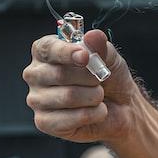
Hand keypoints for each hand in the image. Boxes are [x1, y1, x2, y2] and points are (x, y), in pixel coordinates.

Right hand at [23, 29, 142, 143]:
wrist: (122, 108)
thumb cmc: (110, 79)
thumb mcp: (109, 58)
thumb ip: (100, 46)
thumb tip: (93, 35)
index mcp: (45, 53)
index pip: (47, 48)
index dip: (66, 52)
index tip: (85, 56)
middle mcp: (35, 74)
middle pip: (59, 74)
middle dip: (89, 78)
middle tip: (100, 81)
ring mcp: (36, 99)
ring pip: (68, 97)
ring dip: (93, 97)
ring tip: (99, 97)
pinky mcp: (43, 122)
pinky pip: (68, 119)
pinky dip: (92, 115)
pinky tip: (95, 112)